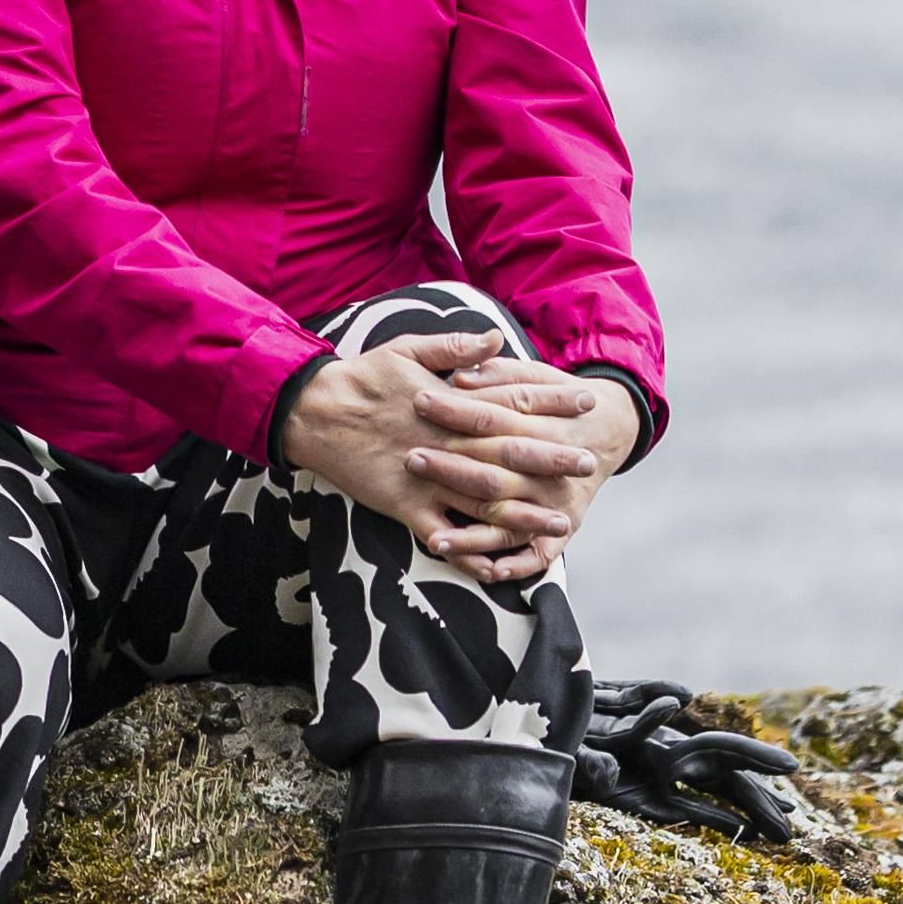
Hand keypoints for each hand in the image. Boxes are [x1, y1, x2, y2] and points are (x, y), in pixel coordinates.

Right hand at [279, 318, 638, 586]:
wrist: (314, 412)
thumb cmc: (363, 378)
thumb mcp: (407, 349)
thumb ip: (456, 347)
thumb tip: (497, 336)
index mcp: (450, 403)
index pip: (512, 401)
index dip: (552, 402)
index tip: (586, 401)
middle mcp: (446, 442)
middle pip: (509, 452)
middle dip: (552, 457)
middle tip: (588, 462)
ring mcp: (427, 477)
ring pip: (486, 501)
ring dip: (526, 512)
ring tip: (563, 520)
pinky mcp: (405, 505)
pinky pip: (442, 535)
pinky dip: (468, 553)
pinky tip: (497, 566)